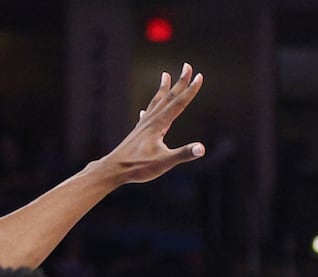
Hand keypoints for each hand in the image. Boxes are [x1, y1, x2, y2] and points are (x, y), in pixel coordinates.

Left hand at [98, 63, 204, 183]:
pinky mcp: (138, 132)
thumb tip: (202, 148)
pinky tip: (144, 111)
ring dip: (163, 89)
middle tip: (187, 66)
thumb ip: (183, 154)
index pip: (179, 103)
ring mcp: (143, 125)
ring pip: (156, 102)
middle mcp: (151, 120)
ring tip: (165, 76)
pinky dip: (149, 109)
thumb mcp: (165, 162)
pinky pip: (146, 115)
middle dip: (180, 82)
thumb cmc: (139, 167)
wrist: (115, 169)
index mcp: (159, 124)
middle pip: (169, 97)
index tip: (199, 76)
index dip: (190, 90)